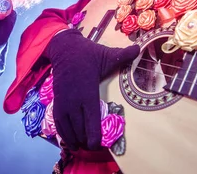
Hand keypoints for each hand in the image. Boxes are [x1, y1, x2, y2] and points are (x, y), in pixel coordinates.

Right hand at [45, 29, 139, 150]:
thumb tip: (140, 48)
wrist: (64, 49)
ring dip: (76, 140)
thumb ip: (124, 55)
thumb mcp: (106, 54)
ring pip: (69, 130)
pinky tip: (71, 141)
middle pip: (80, 130)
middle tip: (96, 147)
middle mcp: (74, 101)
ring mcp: (63, 103)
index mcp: (88, 92)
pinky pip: (59, 124)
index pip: (91, 121)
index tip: (99, 145)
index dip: (95, 137)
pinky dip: (64, 135)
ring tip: (85, 146)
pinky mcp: (57, 103)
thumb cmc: (87, 54)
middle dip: (88, 142)